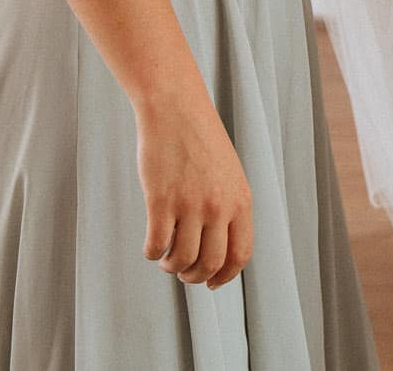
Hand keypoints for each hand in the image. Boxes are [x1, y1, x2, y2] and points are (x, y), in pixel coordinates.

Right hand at [136, 95, 253, 287]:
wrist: (176, 109)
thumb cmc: (200, 140)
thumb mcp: (229, 173)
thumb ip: (229, 207)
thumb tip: (218, 247)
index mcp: (241, 199)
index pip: (240, 254)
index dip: (226, 276)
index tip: (213, 283)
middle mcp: (219, 205)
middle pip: (211, 263)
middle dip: (196, 277)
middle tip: (184, 273)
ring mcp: (190, 204)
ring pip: (182, 259)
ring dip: (172, 267)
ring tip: (166, 261)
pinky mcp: (160, 200)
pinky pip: (156, 245)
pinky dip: (152, 253)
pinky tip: (151, 247)